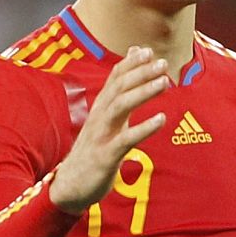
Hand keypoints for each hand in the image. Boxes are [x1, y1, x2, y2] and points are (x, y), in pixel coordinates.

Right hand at [49, 46, 169, 212]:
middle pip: (119, 87)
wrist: (70, 186)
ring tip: (165, 82)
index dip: (131, 63)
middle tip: (162, 62)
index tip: (149, 50)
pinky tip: (162, 120)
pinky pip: (126, 139)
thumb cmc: (93, 151)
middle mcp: (99, 117)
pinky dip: (144, 128)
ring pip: (121, 106)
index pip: (115, 78)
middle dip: (140, 72)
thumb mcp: (105, 122)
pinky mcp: (106, 155)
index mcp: (100, 109)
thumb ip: (118, 98)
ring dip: (143, 92)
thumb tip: (122, 83)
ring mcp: (101, 135)